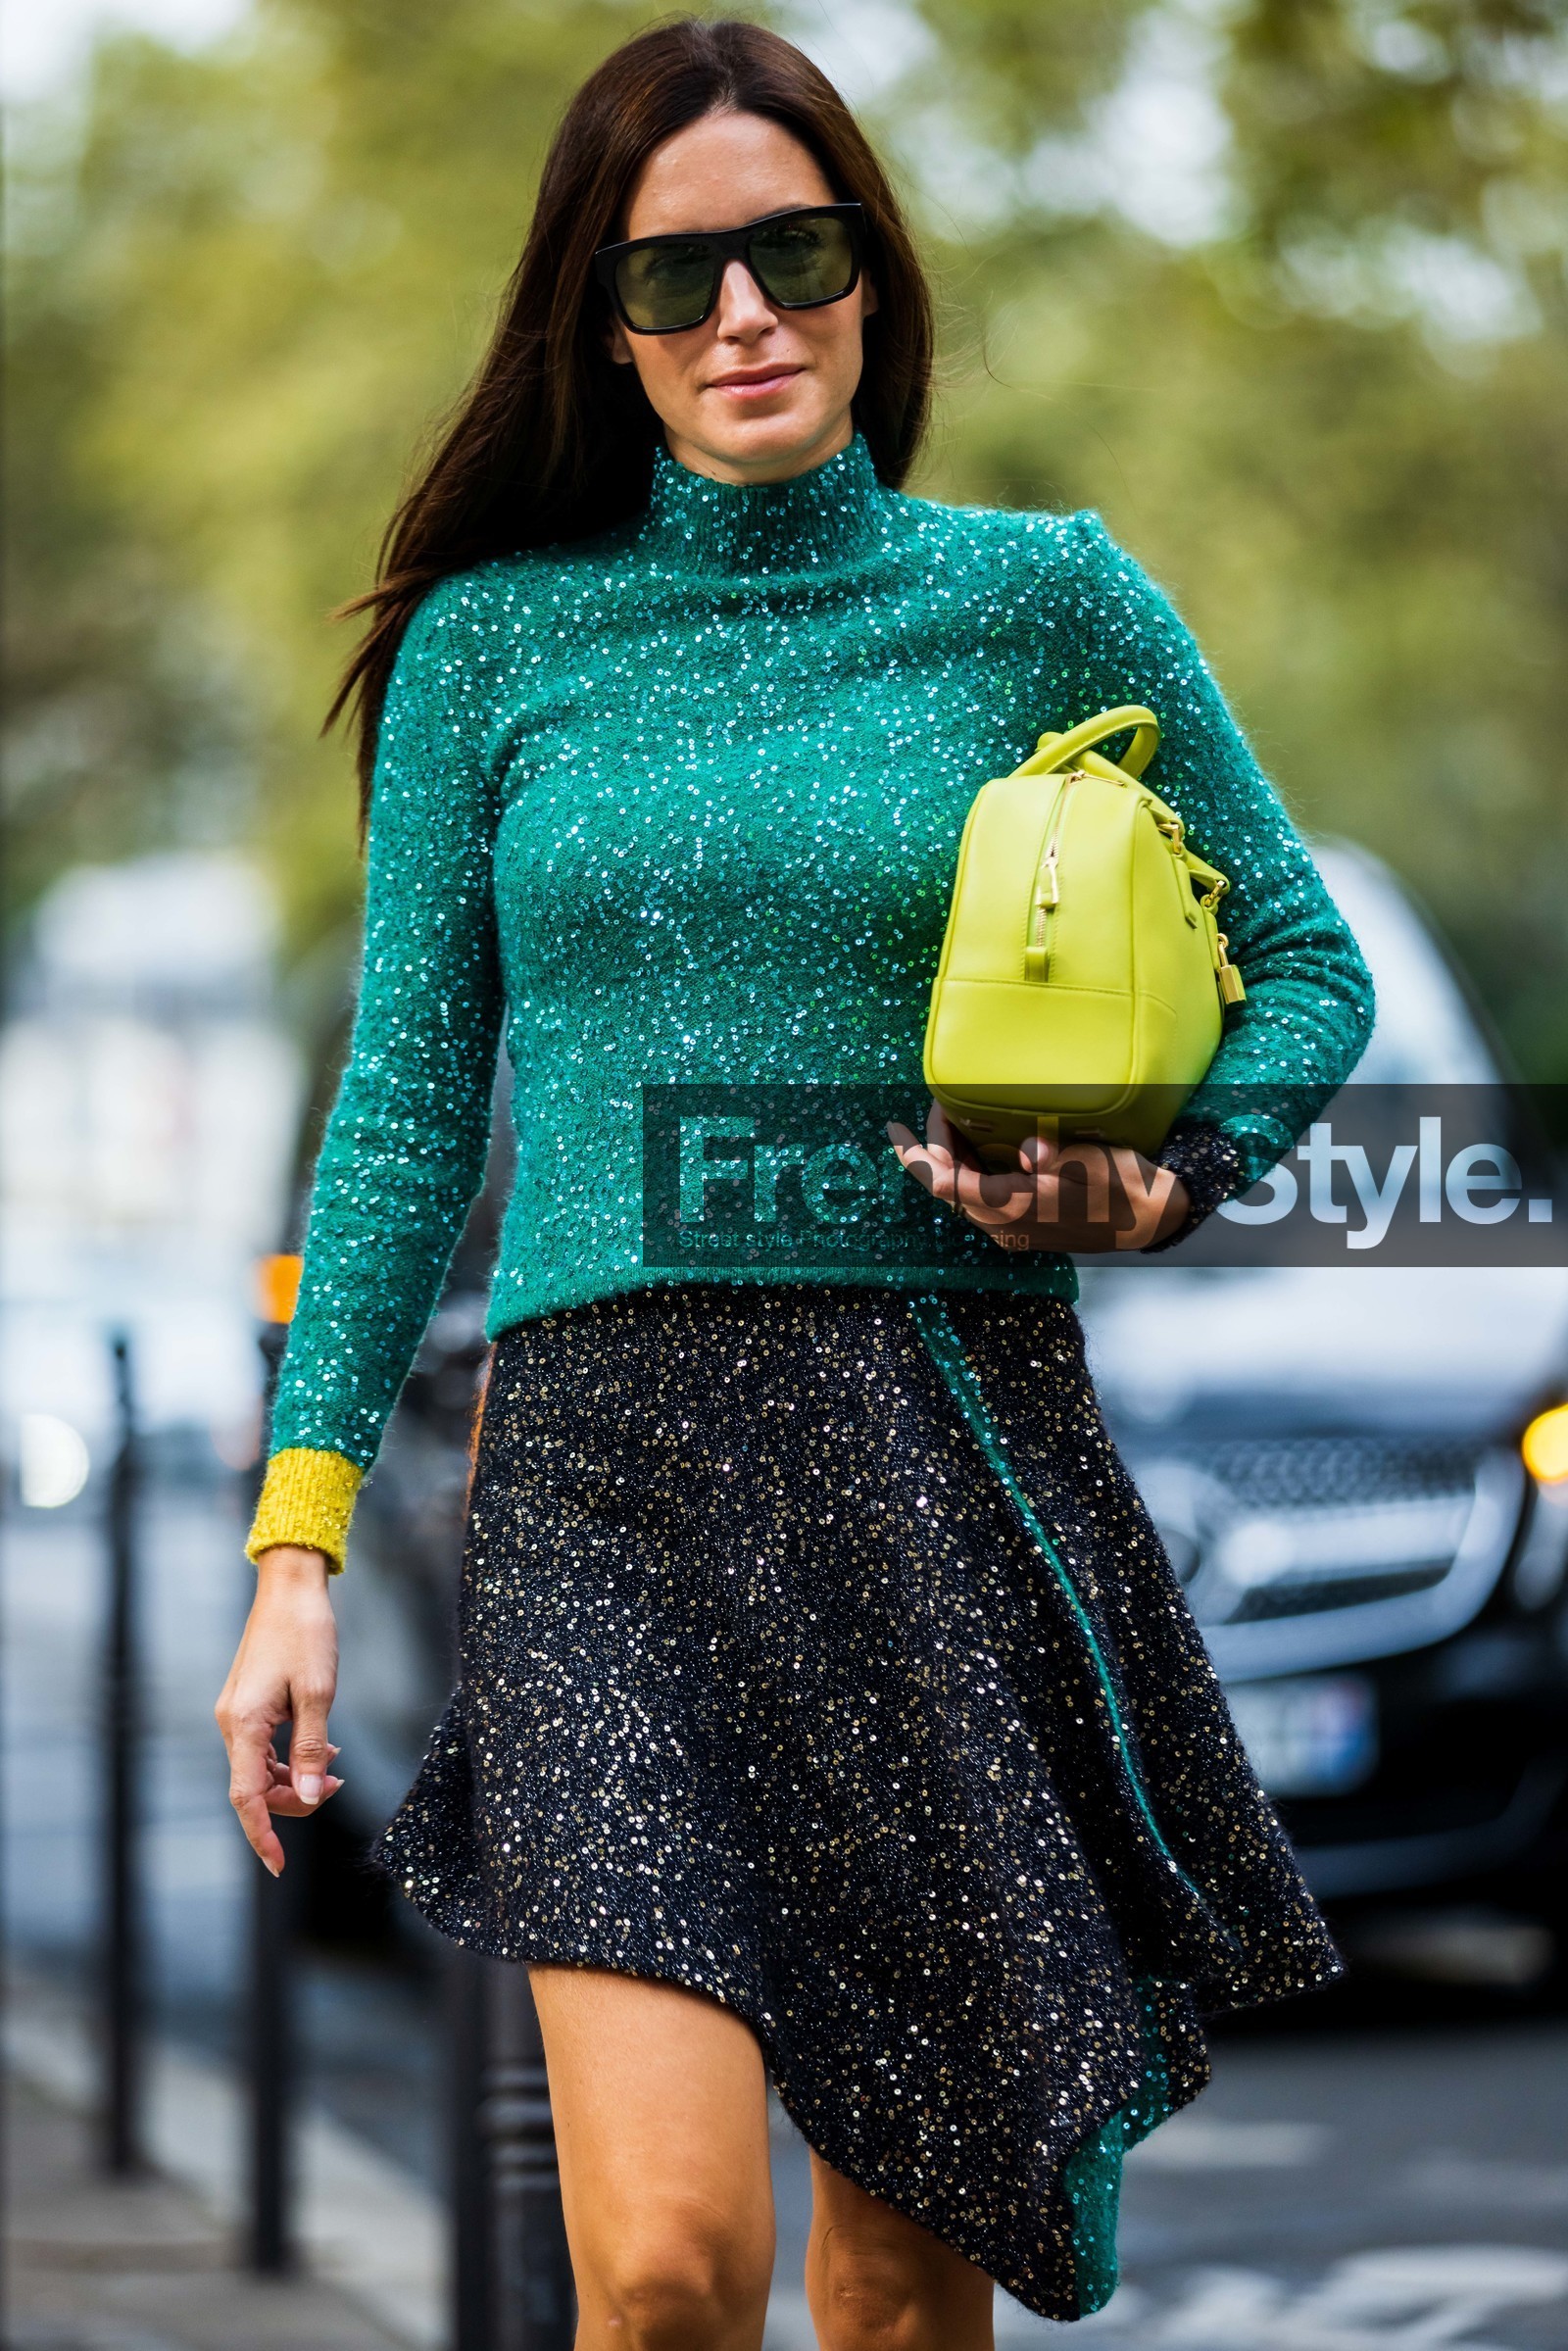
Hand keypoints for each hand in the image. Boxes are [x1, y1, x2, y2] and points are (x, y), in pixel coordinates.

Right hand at [215, 1546, 342, 1874]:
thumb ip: (312, 1750)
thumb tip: (307, 1798)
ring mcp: (236, 1715)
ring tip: (334, 1769)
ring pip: (261, 1770)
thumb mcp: (319, 1693)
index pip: (247, 1797)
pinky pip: (265, 1749)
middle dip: (294, 1800)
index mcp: (243, 1724)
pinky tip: (323, 1749)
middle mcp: (231, 1724)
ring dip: (295, 1779)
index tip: (280, 1866)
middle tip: (337, 1787)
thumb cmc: (306, 1633)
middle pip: (255, 1788)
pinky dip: (291, 1757)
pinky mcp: (247, 1706)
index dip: (263, 1836)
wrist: (290, 1588)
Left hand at [886, 1099, 1189, 1253]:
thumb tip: (1030, 1150)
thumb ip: (1054, 1157)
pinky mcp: (1026, 1220)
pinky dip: (975, 1165)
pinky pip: (985, 1191)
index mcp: (1010, 1208)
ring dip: (956, 1155)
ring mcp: (1013, 1224)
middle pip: (948, 1184)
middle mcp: (1003, 1222)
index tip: (896, 1129)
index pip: (942, 1182)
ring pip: (965, 1188)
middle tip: (941, 1106)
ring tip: (957, 1118)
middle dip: (937, 1146)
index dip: (916, 1155)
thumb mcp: (1090, 1165)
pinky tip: (986, 1141)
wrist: (1154, 1218)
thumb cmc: (1122, 1189)